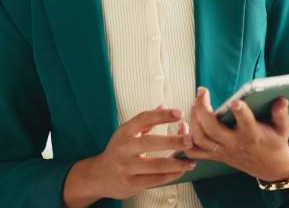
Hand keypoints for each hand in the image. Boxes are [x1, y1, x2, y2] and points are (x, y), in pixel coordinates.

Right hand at [62, 106, 195, 206]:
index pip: (143, 119)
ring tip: (190, 161)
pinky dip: (170, 176)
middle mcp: (124, 148)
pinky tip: (180, 171)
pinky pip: (154, 180)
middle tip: (189, 140)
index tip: (179, 113)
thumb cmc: (117, 152)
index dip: (162, 116)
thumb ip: (146, 121)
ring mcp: (126, 167)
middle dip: (172, 141)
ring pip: (155, 165)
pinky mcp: (130, 183)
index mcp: (124, 132)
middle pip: (150, 143)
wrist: (97, 176)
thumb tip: (164, 106)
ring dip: (176, 163)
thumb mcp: (127, 133)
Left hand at [184, 87, 288, 181]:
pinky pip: (194, 151)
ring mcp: (223, 150)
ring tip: (195, 102)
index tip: (235, 101)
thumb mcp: (283, 128)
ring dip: (193, 120)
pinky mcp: (215, 155)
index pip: (246, 123)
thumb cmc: (275, 141)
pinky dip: (185, 140)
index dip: (240, 112)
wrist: (270, 167)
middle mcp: (235, 143)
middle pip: (212, 129)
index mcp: (252, 135)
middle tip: (202, 92)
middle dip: (203, 109)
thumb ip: (281, 114)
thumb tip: (281, 99)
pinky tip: (182, 126)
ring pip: (200, 138)